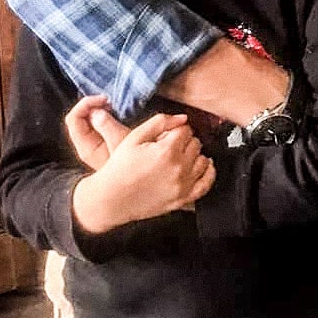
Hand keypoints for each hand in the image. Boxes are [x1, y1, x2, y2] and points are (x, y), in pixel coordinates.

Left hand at [65, 95, 128, 169]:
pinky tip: (115, 114)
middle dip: (92, 105)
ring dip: (98, 109)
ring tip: (113, 106)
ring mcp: (93, 144)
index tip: (105, 100)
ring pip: (86, 120)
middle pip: (78, 118)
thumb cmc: (131, 164)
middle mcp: (85, 145)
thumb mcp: (121, 142)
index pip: (73, 118)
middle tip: (110, 102)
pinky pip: (95, 124)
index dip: (86, 104)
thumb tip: (96, 111)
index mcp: (86, 146)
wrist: (137, 177)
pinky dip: (103, 115)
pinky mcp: (101, 142)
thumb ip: (106, 125)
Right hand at [71, 113, 215, 233]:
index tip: (166, 136)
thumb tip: (183, 118)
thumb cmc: (119, 168)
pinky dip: (208, 173)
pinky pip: (206, 184)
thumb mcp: (135, 137)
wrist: (109, 199)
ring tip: (180, 157)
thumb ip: (160, 122)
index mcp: (167, 151)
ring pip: (203, 160)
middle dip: (184, 142)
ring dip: (194, 156)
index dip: (176, 131)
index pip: (186, 130)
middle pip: (196, 144)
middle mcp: (178, 168)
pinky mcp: (182, 199)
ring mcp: (182, 185)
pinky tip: (202, 166)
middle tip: (169, 147)